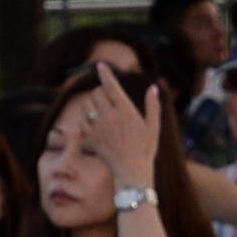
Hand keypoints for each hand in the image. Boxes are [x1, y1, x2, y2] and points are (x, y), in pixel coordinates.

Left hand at [77, 65, 161, 181]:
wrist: (132, 171)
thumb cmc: (145, 150)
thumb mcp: (153, 127)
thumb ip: (152, 106)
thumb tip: (154, 88)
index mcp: (125, 110)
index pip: (111, 86)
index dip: (105, 74)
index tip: (100, 65)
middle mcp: (110, 116)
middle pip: (96, 94)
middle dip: (99, 94)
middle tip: (106, 101)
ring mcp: (98, 127)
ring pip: (87, 108)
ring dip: (92, 108)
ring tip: (103, 118)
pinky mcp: (90, 138)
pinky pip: (83, 124)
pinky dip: (87, 125)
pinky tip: (97, 131)